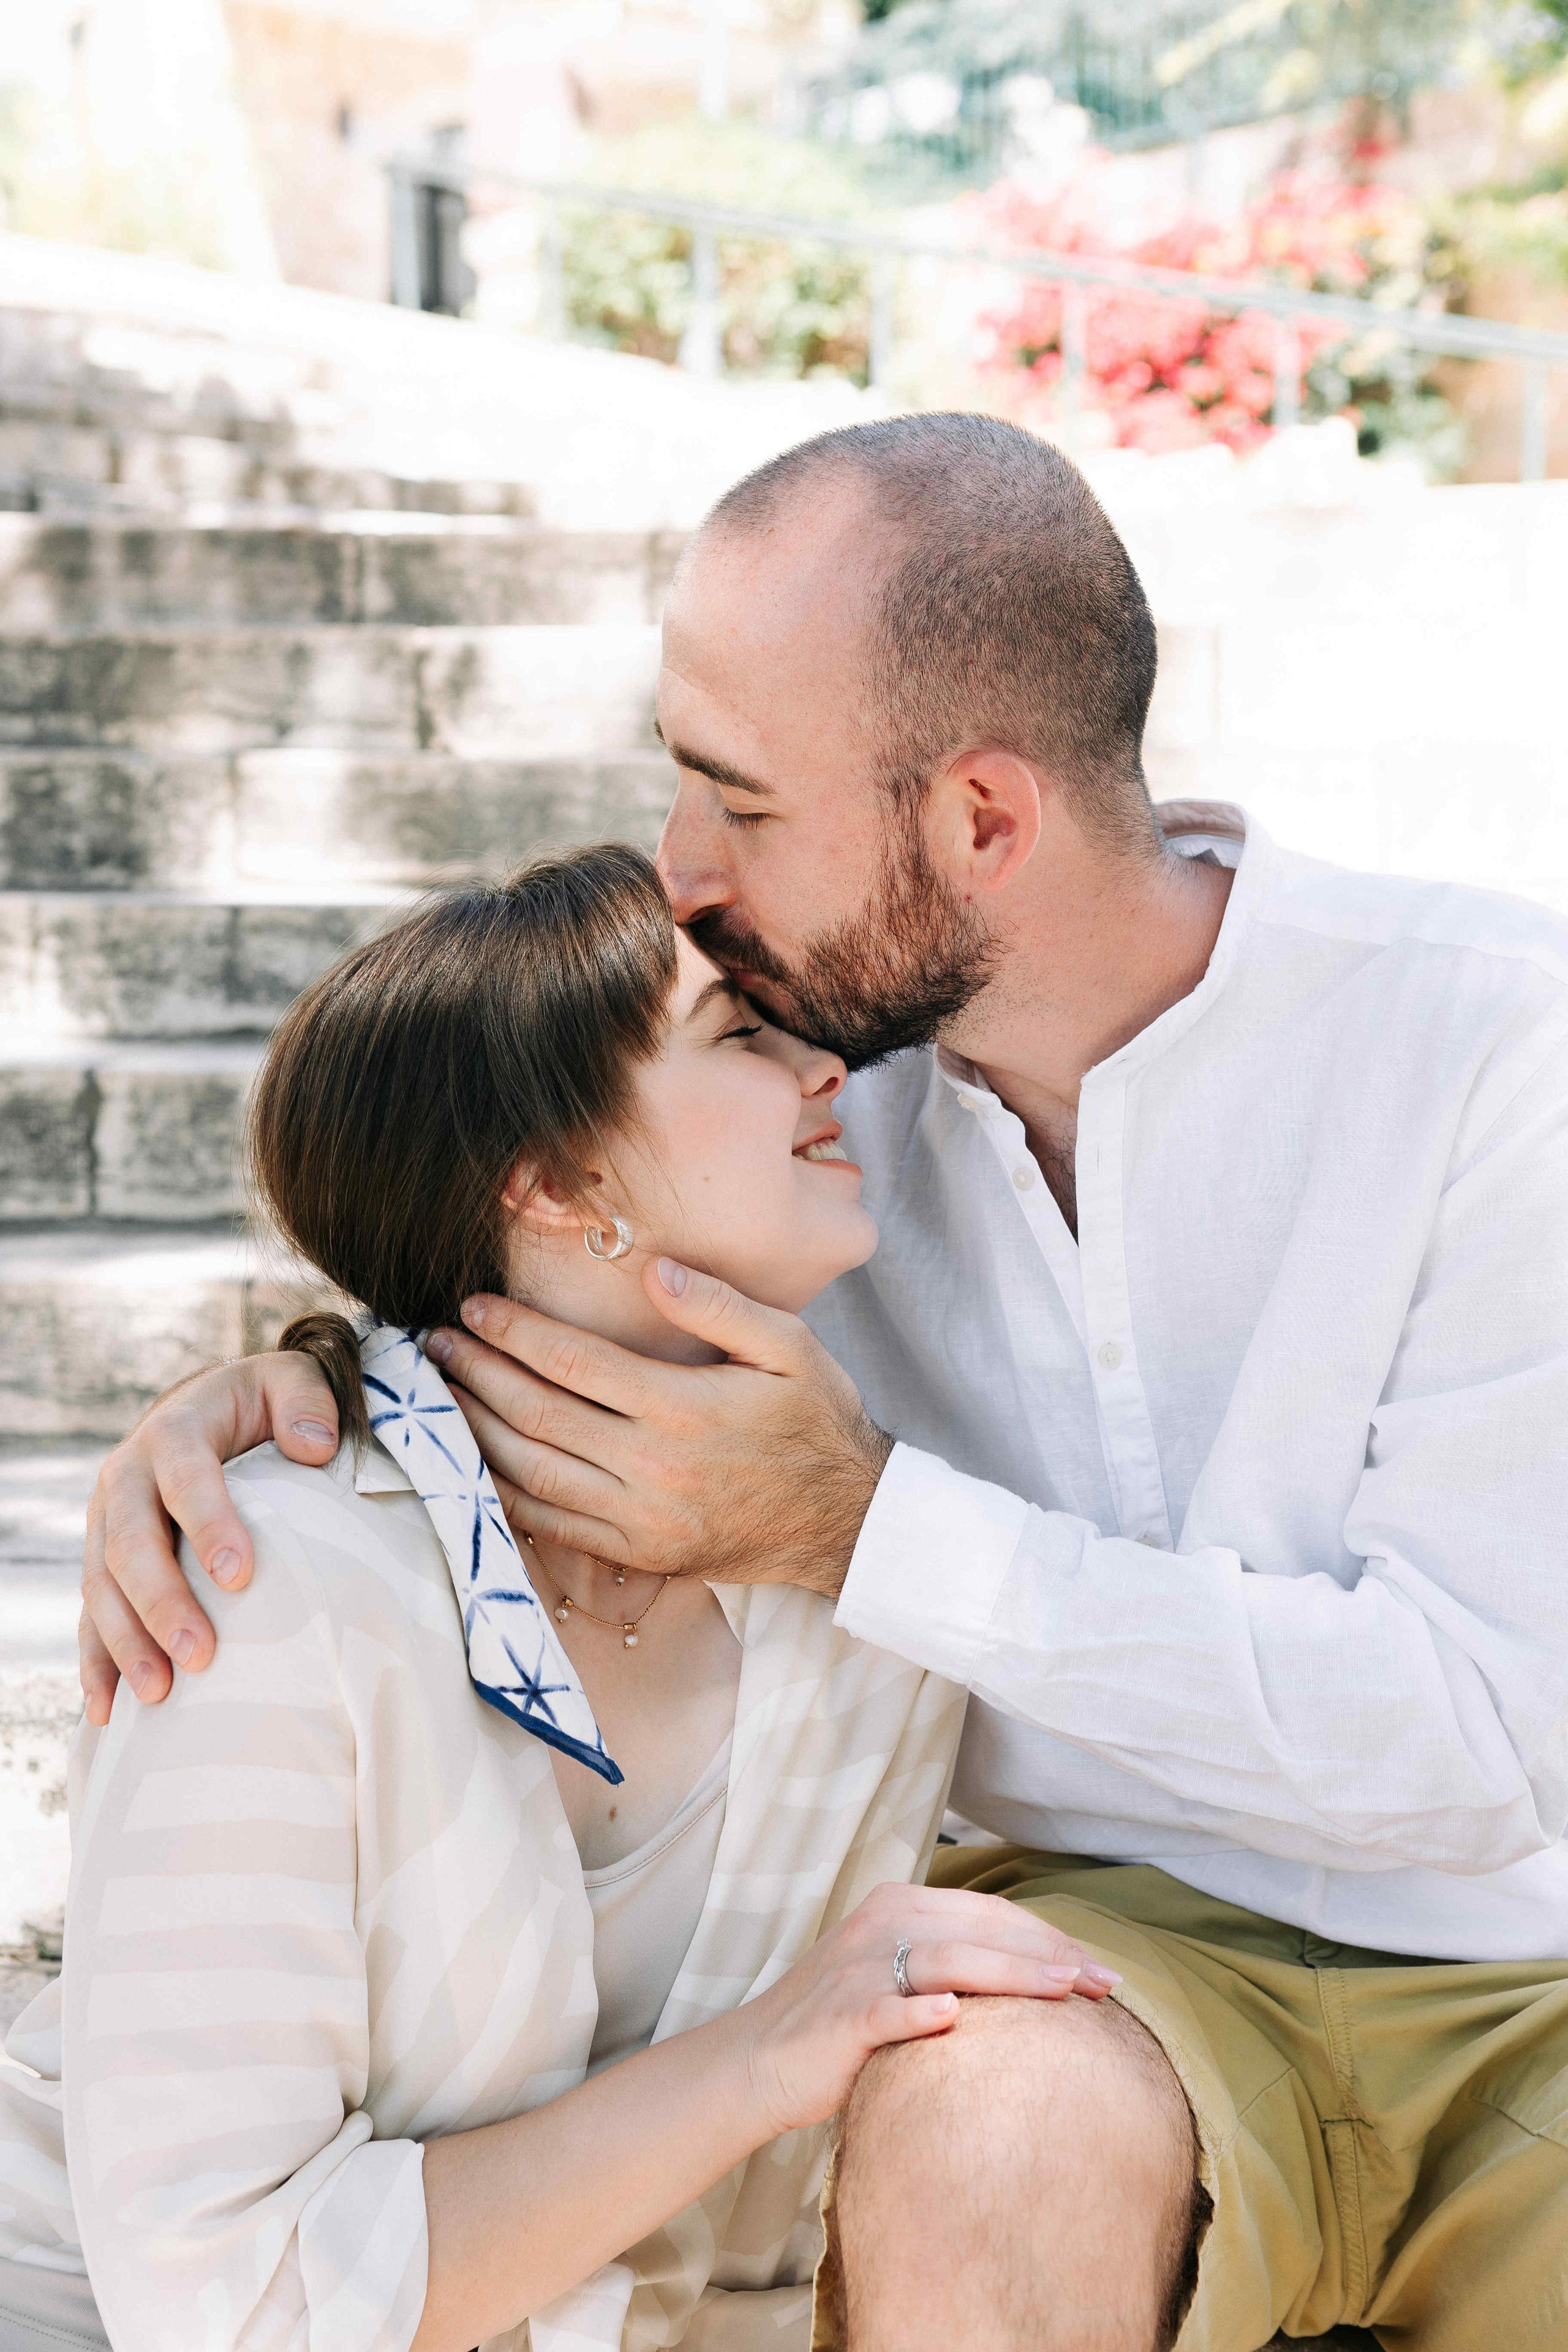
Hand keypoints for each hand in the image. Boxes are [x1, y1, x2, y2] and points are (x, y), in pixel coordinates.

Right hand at [78, 1354, 340, 1721]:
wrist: (204, 1409)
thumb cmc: (258, 1402)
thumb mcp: (289, 1379)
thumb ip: (307, 1401)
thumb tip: (315, 1446)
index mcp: (174, 1432)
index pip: (186, 1479)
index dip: (210, 1524)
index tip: (239, 1576)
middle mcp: (127, 1477)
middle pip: (132, 1544)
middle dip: (162, 1603)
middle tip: (201, 1655)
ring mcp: (107, 1523)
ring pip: (102, 1587)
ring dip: (126, 1643)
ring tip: (160, 1693)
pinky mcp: (103, 1561)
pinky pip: (91, 1615)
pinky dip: (97, 1663)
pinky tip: (110, 1709)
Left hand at [429, 1258, 892, 1595]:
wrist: (846, 1519)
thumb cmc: (817, 1421)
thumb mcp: (790, 1346)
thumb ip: (719, 1304)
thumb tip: (651, 1271)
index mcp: (683, 1407)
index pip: (572, 1361)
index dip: (513, 1332)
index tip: (474, 1307)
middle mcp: (654, 1467)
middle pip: (537, 1414)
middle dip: (477, 1373)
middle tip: (435, 1342)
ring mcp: (641, 1519)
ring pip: (532, 1473)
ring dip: (476, 1430)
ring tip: (441, 1394)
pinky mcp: (638, 1555)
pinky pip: (552, 1526)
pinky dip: (503, 1494)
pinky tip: (475, 1462)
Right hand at [743, 1881, 1120, 2137]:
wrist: (758, 2059)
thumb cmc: (843, 2022)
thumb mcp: (898, 1973)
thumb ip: (954, 1962)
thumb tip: (1042, 1973)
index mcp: (899, 1906)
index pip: (989, 1913)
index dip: (1048, 1937)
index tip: (1097, 1969)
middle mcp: (881, 1925)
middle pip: (979, 1930)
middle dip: (1048, 1954)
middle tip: (1102, 1983)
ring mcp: (859, 1969)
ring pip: (946, 1960)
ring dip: (1010, 1973)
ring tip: (1062, 1991)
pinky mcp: (841, 2016)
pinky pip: (886, 2010)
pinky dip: (919, 2013)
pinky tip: (953, 2020)